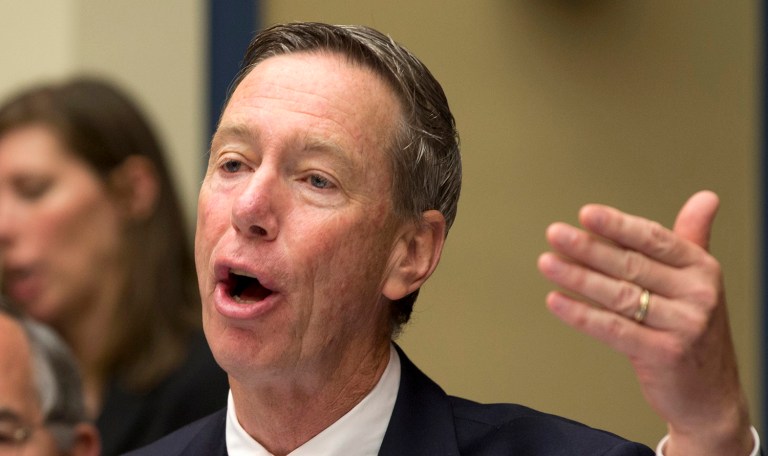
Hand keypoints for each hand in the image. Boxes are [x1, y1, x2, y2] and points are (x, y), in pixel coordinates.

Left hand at [537, 191, 753, 455]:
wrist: (711, 397)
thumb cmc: (696, 332)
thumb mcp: (700, 282)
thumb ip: (693, 238)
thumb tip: (705, 197)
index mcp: (703, 269)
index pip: (654, 239)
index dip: (618, 225)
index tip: (586, 214)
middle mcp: (698, 294)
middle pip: (631, 265)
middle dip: (588, 248)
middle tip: (555, 234)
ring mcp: (684, 326)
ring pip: (619, 295)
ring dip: (578, 277)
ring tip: (547, 263)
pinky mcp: (664, 355)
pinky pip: (614, 330)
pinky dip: (581, 314)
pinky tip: (556, 301)